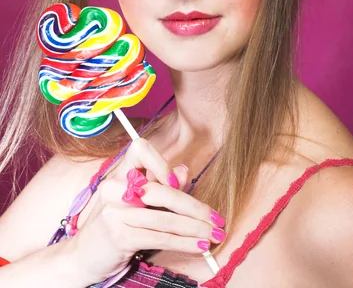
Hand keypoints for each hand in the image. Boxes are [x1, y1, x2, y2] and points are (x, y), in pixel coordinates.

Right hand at [67, 137, 225, 284]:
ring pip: (165, 218)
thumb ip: (159, 185)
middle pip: (162, 191)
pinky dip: (183, 243)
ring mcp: (114, 212)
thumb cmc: (114, 225)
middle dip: (195, 208)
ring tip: (214, 235)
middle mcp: (114, 188)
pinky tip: (199, 246)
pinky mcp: (119, 236)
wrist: (82, 256)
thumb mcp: (134, 202)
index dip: (161, 162)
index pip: (140, 150)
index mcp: (119, 173)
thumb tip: (183, 170)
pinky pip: (159, 237)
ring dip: (195, 229)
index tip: (177, 181)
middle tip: (217, 219)